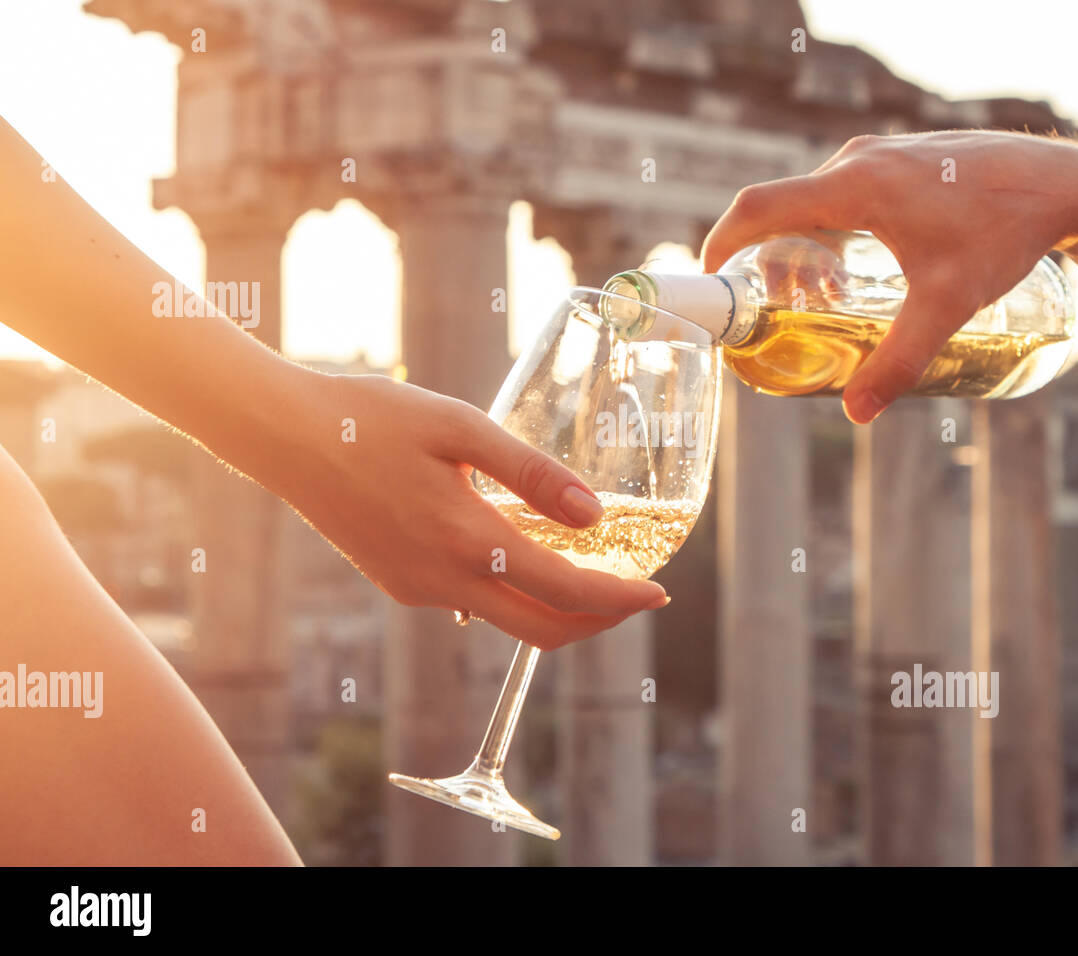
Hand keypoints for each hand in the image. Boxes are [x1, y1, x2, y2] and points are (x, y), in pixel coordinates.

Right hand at [260, 372, 668, 649]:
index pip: (567, 593)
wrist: (286, 437)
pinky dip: (516, 594)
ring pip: (509, 622)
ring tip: (593, 568)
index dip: (621, 599)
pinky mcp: (400, 584)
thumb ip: (531, 473)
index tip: (660, 594)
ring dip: (558, 609)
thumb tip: (594, 517)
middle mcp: (444, 581)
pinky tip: (527, 554)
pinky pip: (473, 604)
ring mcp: (418, 590)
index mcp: (466, 541)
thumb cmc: (373, 418)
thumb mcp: (461, 428)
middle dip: (599, 619)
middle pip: (544, 630)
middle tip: (635, 591)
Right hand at [702, 131, 1077, 422]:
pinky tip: (859, 267)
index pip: (760, 207)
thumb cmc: (1006, 235)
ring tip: (819, 296)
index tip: (705, 279)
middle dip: (767, 261)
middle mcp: (860, 161)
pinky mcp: (901, 159)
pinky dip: (831, 229)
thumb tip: (857, 412)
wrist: (1063, 184)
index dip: (721, 242)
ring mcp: (881, 154)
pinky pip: (843, 192)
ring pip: (816, 202)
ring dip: (803, 247)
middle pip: (784, 209)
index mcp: (856, 186)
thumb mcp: (948, 304)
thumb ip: (900, 360)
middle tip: (773, 310)